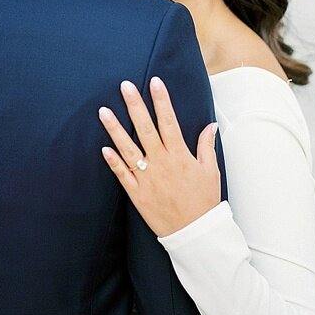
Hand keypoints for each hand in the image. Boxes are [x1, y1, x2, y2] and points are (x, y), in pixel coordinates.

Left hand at [99, 77, 219, 236]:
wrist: (195, 232)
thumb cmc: (204, 201)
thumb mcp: (211, 171)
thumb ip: (207, 146)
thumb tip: (210, 125)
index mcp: (180, 155)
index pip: (169, 121)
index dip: (161, 100)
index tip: (155, 82)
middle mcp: (161, 163)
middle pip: (145, 129)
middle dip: (135, 106)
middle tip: (125, 86)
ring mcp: (147, 178)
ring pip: (128, 148)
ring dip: (115, 129)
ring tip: (103, 111)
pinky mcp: (137, 193)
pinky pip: (122, 174)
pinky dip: (112, 161)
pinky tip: (103, 147)